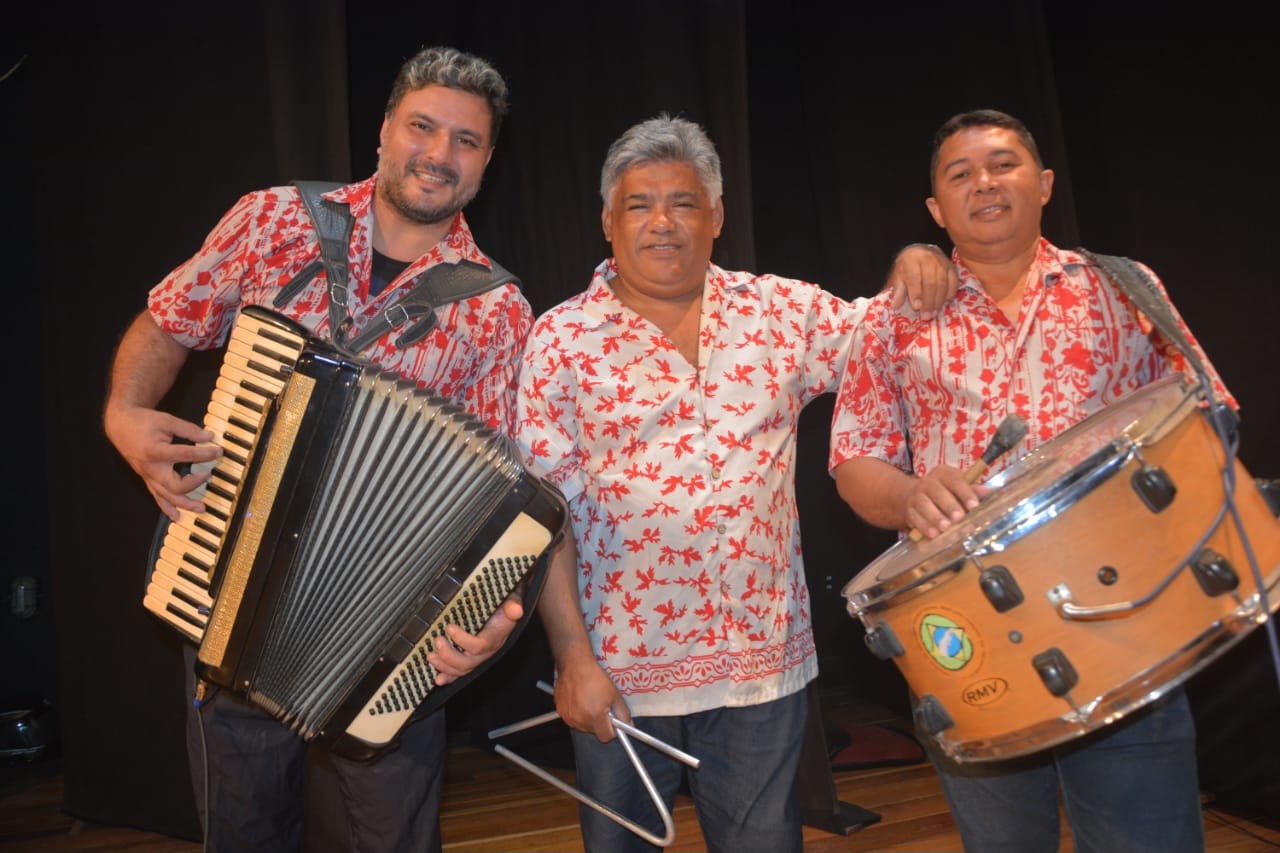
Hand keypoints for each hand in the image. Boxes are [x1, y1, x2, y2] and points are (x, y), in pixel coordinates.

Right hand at [103, 404, 218, 521]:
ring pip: (167, 496)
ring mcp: (148, 476)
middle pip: (175, 485)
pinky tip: (177, 516)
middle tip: (209, 475)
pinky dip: (167, 508)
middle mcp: (152, 468)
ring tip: (200, 508)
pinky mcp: (146, 479)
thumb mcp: (167, 420)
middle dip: (195, 484)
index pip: (186, 455)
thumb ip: (189, 430)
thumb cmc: (143, 422)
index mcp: (157, 451)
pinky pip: (157, 497)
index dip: (205, 454)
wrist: (120, 425)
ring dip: (185, 504)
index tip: (218, 451)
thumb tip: (209, 437)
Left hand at [429, 595, 523, 684]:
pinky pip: (459, 673)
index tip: (449, 627)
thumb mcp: (511, 599)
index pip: (480, 646)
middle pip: (468, 663)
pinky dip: (448, 677)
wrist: (504, 611)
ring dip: (444, 666)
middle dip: (449, 655)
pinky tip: (438, 679)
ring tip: (431, 656)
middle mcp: (487, 651)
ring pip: (462, 670)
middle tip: (437, 640)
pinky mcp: (470, 659)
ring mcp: (478, 657)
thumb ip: (513, 603)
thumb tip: (516, 609)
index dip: (463, 640)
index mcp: (496, 637)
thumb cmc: (504, 605)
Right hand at [552, 647, 629, 742]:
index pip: (606, 737)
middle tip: (601, 707)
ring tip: (589, 701)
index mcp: (596, 717)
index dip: (611, 730)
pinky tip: (579, 700)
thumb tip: (628, 725)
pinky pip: (572, 719)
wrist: (574, 664)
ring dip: (587, 718)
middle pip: (594, 731)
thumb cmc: (595, 677)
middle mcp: (581, 721)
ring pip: (583, 725)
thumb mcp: (614, 694)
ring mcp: (569, 717)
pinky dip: (577, 713)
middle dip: (599, 723)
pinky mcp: (560, 711)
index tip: (612, 722)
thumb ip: (623, 713)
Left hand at [886, 243, 957, 318]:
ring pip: (943, 283)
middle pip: (930, 282)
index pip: (914, 278)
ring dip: (939, 300)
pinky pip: (954, 281)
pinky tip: (946, 303)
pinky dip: (950, 293)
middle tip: (926, 316)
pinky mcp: (952, 266)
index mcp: (912, 260)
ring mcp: (942, 261)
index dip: (916, 293)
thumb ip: (898, 290)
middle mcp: (928, 258)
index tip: (917, 307)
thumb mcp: (899, 276)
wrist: (921, 252)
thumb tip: (895, 306)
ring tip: (934, 313)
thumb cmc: (907, 267)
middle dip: (928, 301)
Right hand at [904, 464, 982, 538]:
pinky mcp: (909, 510)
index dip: (965, 493)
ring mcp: (916, 496)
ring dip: (935, 517)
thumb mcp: (957, 487)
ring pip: (924, 505)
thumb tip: (990, 493)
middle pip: (938, 492)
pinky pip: (915, 518)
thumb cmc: (943, 492)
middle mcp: (928, 482)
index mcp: (943, 474)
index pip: (955, 480)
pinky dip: (924, 526)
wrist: (912, 496)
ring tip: (945, 527)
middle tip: (958, 517)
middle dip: (949, 505)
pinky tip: (933, 534)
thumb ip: (972, 490)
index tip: (974, 506)